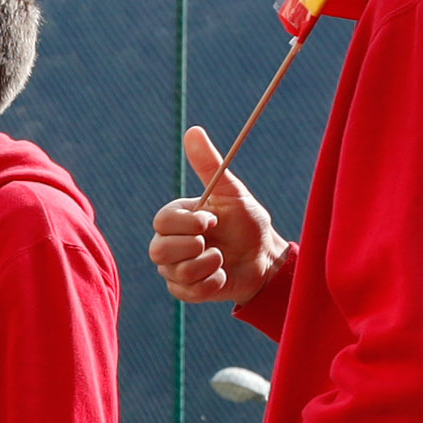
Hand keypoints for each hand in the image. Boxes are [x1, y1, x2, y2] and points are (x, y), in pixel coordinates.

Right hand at [151, 124, 286, 305]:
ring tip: (222, 257)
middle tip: (215, 241)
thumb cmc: (247, 222)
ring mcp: (174, 270)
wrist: (264, 258)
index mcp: (175, 220)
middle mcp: (168, 244)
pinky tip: (222, 274)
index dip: (187, 224)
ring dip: (207, 264)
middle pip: (159, 250)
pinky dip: (211, 283)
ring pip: (175, 272)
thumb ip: (208, 164)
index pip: (161, 222)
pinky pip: (188, 292)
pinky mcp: (184, 292)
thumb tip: (193, 130)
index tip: (212, 220)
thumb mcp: (231, 191)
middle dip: (193, 246)